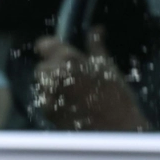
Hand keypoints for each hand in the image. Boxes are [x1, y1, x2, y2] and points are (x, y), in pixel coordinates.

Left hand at [33, 27, 149, 130]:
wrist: (117, 131)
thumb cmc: (116, 96)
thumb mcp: (107, 66)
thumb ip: (96, 45)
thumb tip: (97, 28)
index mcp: (67, 59)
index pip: (44, 44)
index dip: (50, 47)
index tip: (57, 51)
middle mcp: (53, 74)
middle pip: (42, 66)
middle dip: (53, 70)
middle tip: (73, 78)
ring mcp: (48, 93)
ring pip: (42, 84)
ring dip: (52, 85)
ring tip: (74, 94)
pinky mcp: (46, 111)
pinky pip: (44, 100)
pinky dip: (53, 100)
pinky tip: (71, 106)